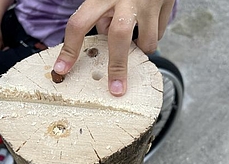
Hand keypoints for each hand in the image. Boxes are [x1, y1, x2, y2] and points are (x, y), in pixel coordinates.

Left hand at [54, 0, 175, 95]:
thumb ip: (98, 10)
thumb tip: (102, 32)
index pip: (79, 24)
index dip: (69, 50)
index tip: (62, 70)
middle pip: (119, 37)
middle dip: (118, 67)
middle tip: (116, 89)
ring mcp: (148, 3)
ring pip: (147, 41)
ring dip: (142, 48)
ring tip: (139, 38)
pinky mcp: (166, 4)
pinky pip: (159, 33)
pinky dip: (153, 35)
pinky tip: (149, 24)